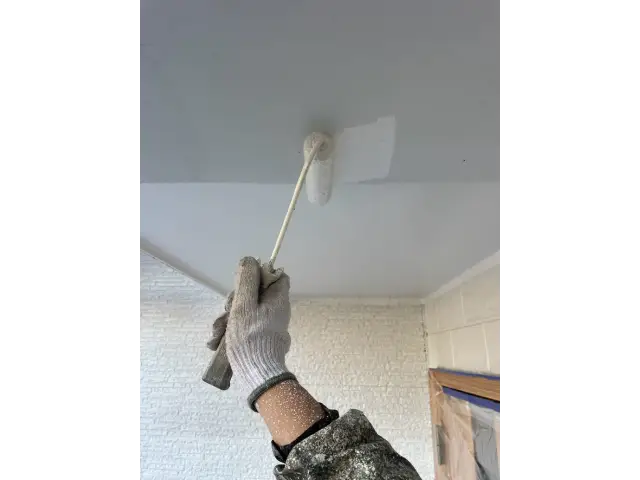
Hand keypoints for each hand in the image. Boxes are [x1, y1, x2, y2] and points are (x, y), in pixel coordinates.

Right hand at [224, 256, 296, 409]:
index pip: (276, 276)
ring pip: (246, 311)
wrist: (257, 374)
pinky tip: (217, 342)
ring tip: (216, 334)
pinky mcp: (260, 338)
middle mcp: (276, 310)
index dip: (259, 275)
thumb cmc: (251, 338)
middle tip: (226, 313)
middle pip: (255, 293)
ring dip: (228, 319)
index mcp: (278, 299)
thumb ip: (246, 281)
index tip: (243, 283)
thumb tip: (250, 260)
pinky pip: (245, 326)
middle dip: (235, 302)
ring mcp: (269, 325)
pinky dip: (231, 331)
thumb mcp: (244, 305)